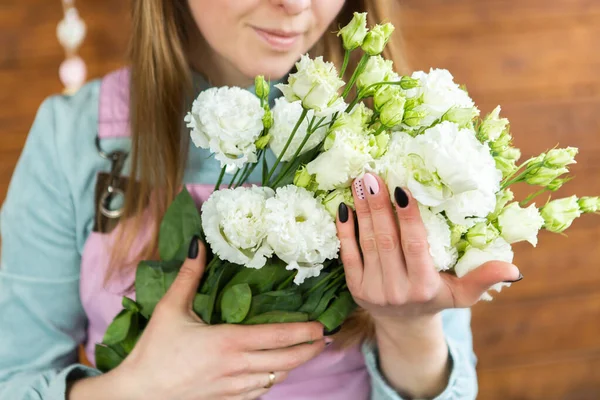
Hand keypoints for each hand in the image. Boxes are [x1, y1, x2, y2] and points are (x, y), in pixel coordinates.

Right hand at [69, 239, 325, 399]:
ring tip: (304, 353)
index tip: (319, 326)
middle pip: (285, 361)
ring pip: (275, 378)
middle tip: (323, 340)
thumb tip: (198, 245)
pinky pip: (260, 392)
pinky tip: (275, 373)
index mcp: (228, 341)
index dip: (302, 332)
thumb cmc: (154, 351)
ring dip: (293, 366)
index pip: (276, 336)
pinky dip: (273, 381)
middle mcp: (237, 367)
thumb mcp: (170, 309)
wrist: (138, 394)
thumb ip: (188, 276)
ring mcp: (234, 388)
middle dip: (308, 350)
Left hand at [336, 173, 521, 322]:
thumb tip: (515, 270)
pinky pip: (348, 255)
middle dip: (379, 207)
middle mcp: (397, 290)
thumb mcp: (463, 294)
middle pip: (386, 241)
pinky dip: (345, 231)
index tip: (402, 189)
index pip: (415, 246)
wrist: (403, 324)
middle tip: (373, 176)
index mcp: (425, 287)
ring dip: (362, 212)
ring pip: (367, 244)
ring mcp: (372, 290)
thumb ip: (483, 279)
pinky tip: (344, 207)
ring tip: (360, 183)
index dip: (408, 218)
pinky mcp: (355, 288)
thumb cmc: (436, 298)